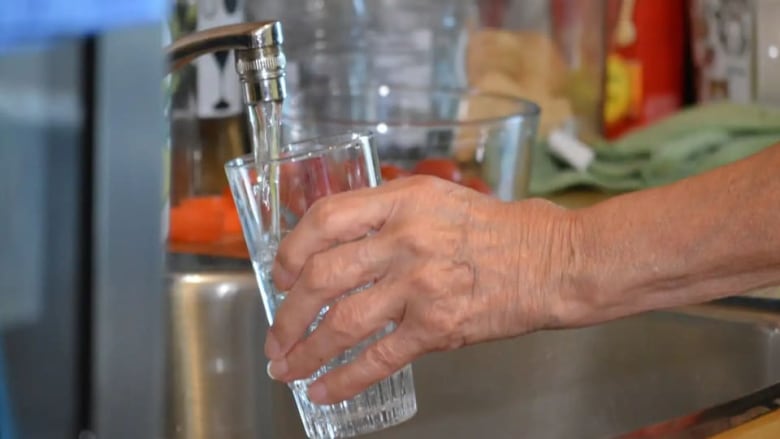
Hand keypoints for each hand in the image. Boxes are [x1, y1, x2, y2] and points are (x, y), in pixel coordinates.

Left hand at [264, 175, 576, 403]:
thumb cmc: (501, 230)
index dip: (292, 249)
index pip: (325, 219)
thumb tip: (340, 244)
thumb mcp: (438, 201)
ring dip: (306, 350)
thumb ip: (388, 215)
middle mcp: (405, 239)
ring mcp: (420, 284)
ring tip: (288, 369)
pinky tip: (324, 390)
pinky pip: (378, 358)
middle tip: (277, 335)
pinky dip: (344, 379)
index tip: (282, 274)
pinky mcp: (438, 326)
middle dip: (288, 313)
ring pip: (342, 321)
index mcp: (402, 201)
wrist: (554, 261)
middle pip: (323, 276)